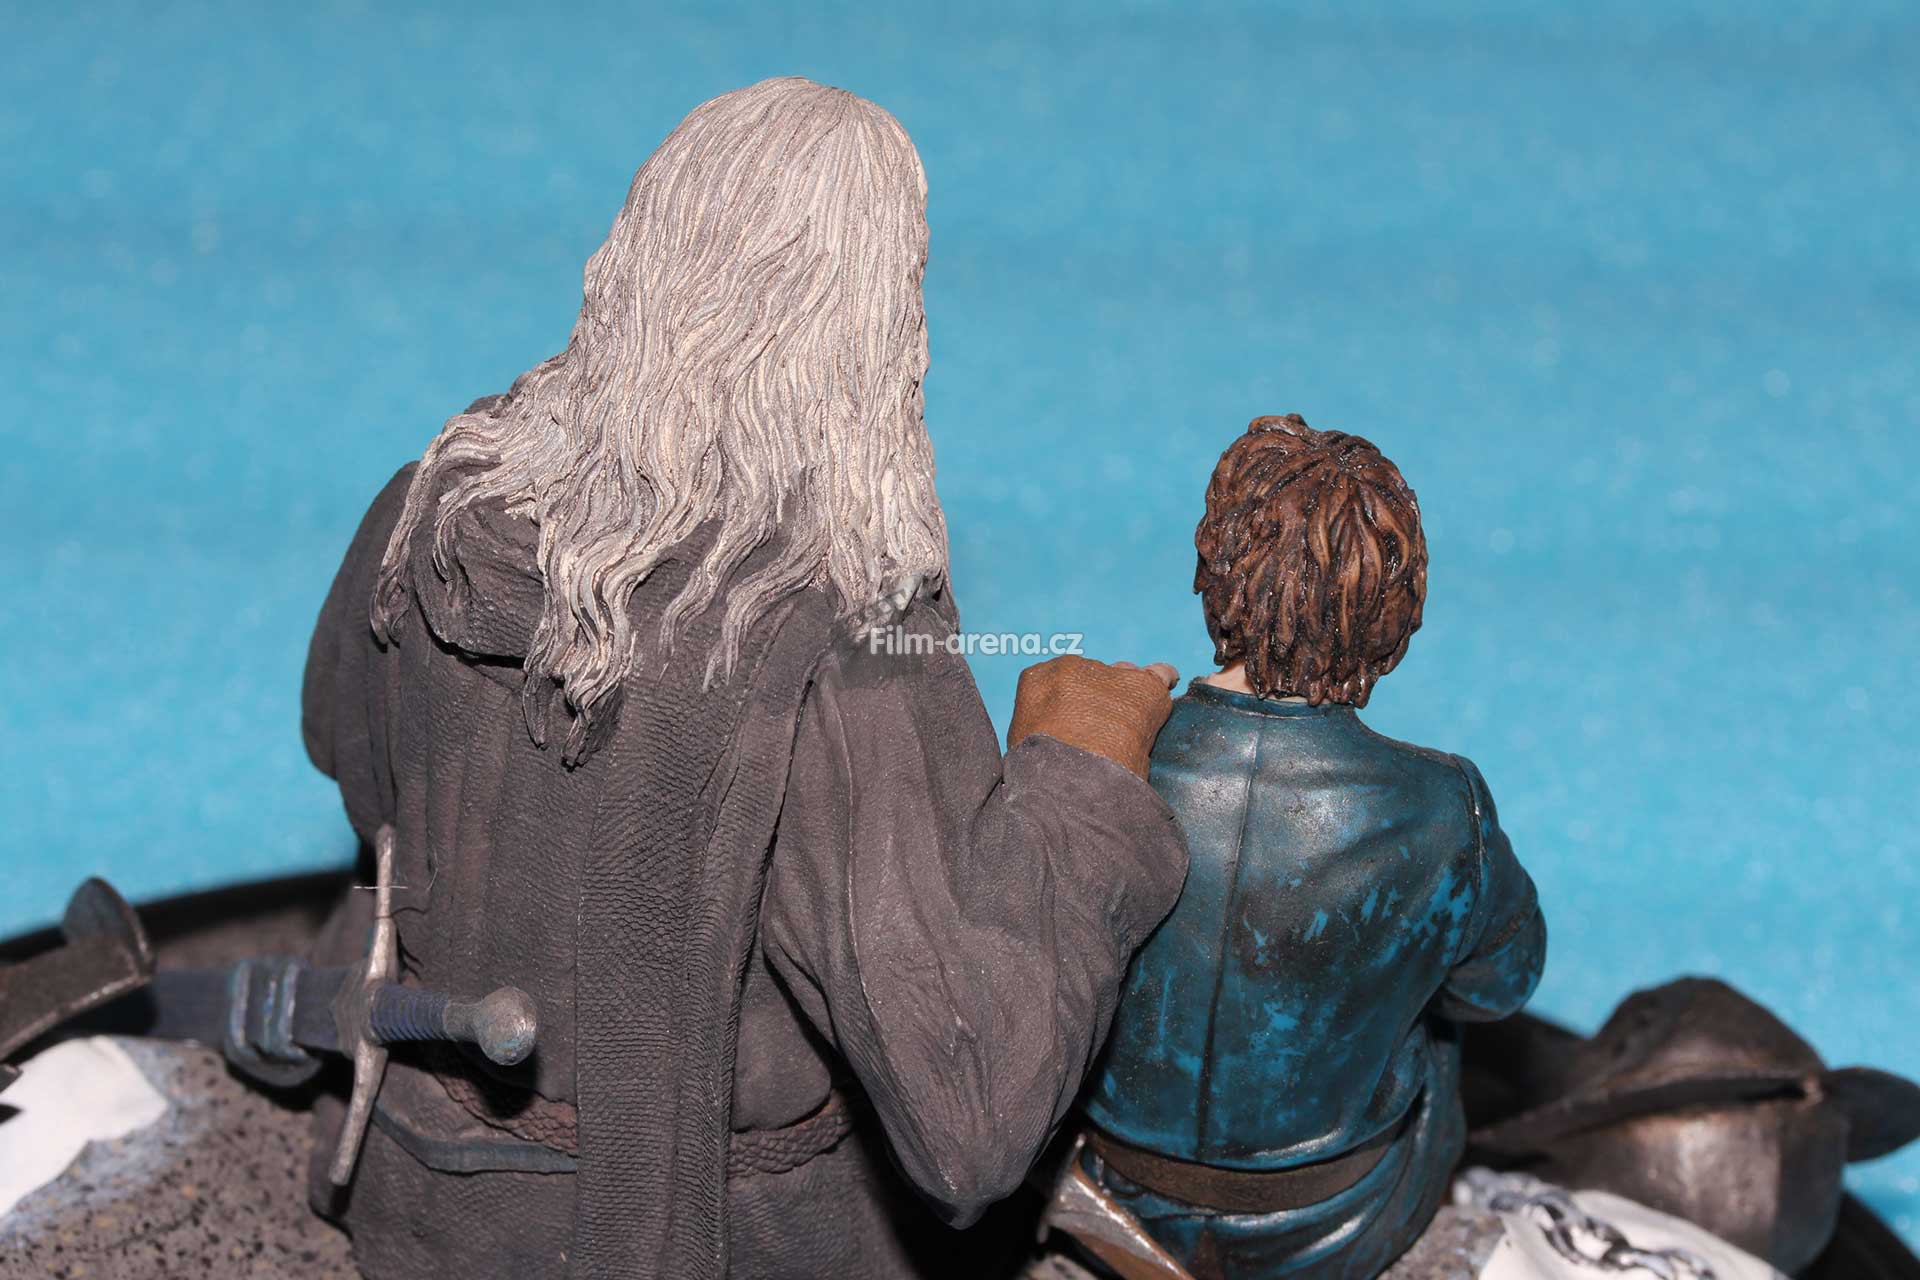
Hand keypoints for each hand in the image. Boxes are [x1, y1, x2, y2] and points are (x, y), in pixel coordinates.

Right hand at [1007, 656, 1180, 778]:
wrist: (1071, 785)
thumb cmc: (1044, 775)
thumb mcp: (1026, 742)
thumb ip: (1043, 724)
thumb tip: (1064, 731)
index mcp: (1039, 679)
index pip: (1061, 682)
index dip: (1074, 703)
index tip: (1079, 722)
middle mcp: (1072, 667)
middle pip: (1094, 676)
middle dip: (1102, 697)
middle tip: (1105, 731)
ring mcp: (1109, 675)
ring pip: (1125, 679)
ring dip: (1128, 700)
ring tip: (1131, 728)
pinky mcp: (1142, 687)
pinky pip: (1161, 676)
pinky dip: (1164, 684)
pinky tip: (1164, 693)